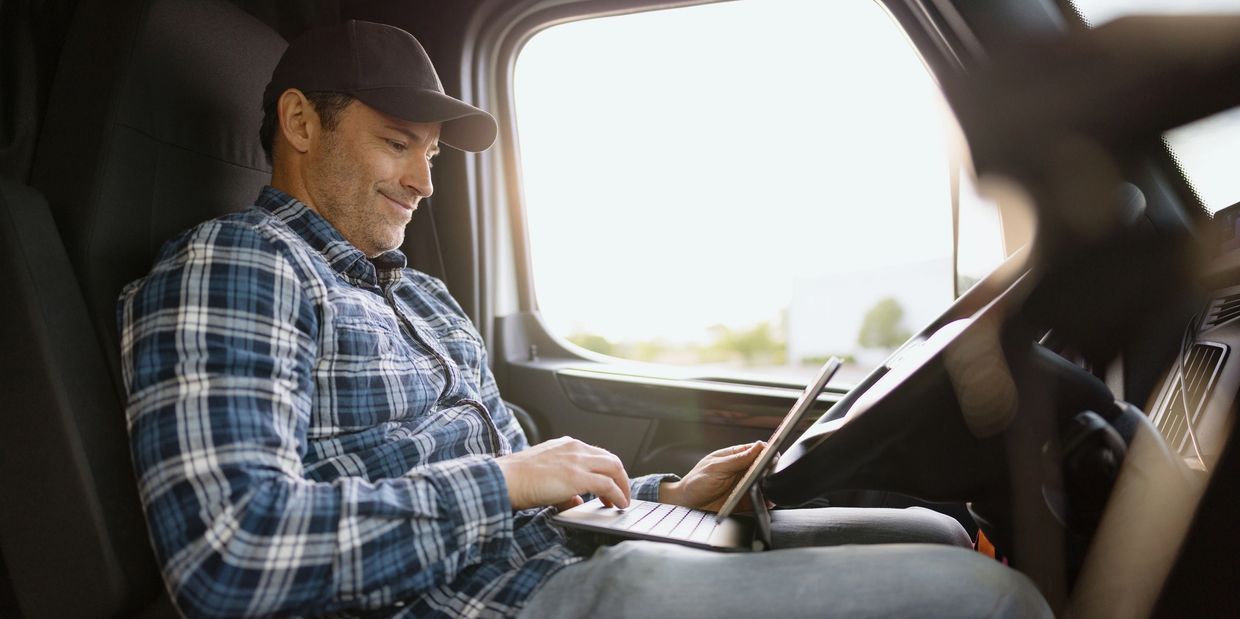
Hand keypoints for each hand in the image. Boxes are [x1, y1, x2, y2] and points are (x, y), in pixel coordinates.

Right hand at [495, 436, 630, 509]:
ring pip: (614, 468)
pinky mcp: (578, 477)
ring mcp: (577, 461)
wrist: (505, 478)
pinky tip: (618, 505)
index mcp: (566, 445)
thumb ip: (563, 486)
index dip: (608, 471)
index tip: (611, 484)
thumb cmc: (517, 479)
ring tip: (622, 501)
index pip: (596, 454)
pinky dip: (618, 495)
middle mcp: (575, 448)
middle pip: (611, 460)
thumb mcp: (545, 474)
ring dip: (622, 486)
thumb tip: (576, 502)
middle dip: (621, 478)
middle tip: (621, 494)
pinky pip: (607, 485)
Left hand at [660, 441, 766, 511]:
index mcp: (734, 457)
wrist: (686, 505)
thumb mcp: (716, 467)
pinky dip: (765, 501)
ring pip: (763, 483)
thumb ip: (737, 459)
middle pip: (763, 467)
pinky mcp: (744, 501)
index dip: (766, 451)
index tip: (773, 454)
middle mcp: (740, 470)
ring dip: (768, 486)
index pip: (756, 450)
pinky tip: (767, 501)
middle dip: (770, 469)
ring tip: (771, 488)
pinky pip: (759, 500)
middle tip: (771, 473)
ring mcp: (743, 486)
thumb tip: (757, 447)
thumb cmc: (695, 482)